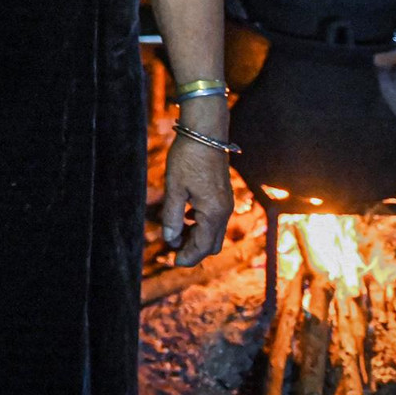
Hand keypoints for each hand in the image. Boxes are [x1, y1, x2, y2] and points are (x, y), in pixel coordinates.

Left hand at [162, 123, 234, 267]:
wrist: (205, 132)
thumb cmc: (188, 158)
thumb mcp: (175, 188)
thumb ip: (172, 216)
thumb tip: (169, 240)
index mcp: (213, 213)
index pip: (203, 247)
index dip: (188, 257)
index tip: (173, 262)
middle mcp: (224, 211)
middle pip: (212, 244)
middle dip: (194, 250)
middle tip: (172, 248)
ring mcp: (226, 202)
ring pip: (214, 232)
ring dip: (197, 237)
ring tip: (175, 231)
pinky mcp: (223, 194)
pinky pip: (215, 219)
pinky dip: (201, 224)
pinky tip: (185, 216)